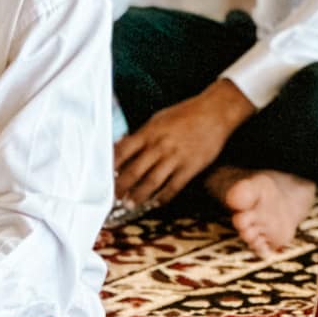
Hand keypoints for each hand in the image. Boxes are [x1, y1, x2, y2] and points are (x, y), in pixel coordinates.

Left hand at [114, 78, 253, 208]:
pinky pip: (173, 187)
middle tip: (113, 197)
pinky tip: (155, 203)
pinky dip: (163, 197)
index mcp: (149, 133)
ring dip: (138, 195)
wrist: (215, 112)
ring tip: (130, 204)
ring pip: (152, 182)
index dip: (111, 166)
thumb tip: (122, 147)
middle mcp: (159, 146)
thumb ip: (141, 135)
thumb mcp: (158, 119)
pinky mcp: (191, 167)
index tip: (102, 176)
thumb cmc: (185, 114)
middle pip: (134, 170)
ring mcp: (175, 157)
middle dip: (121, 186)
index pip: (122, 151)